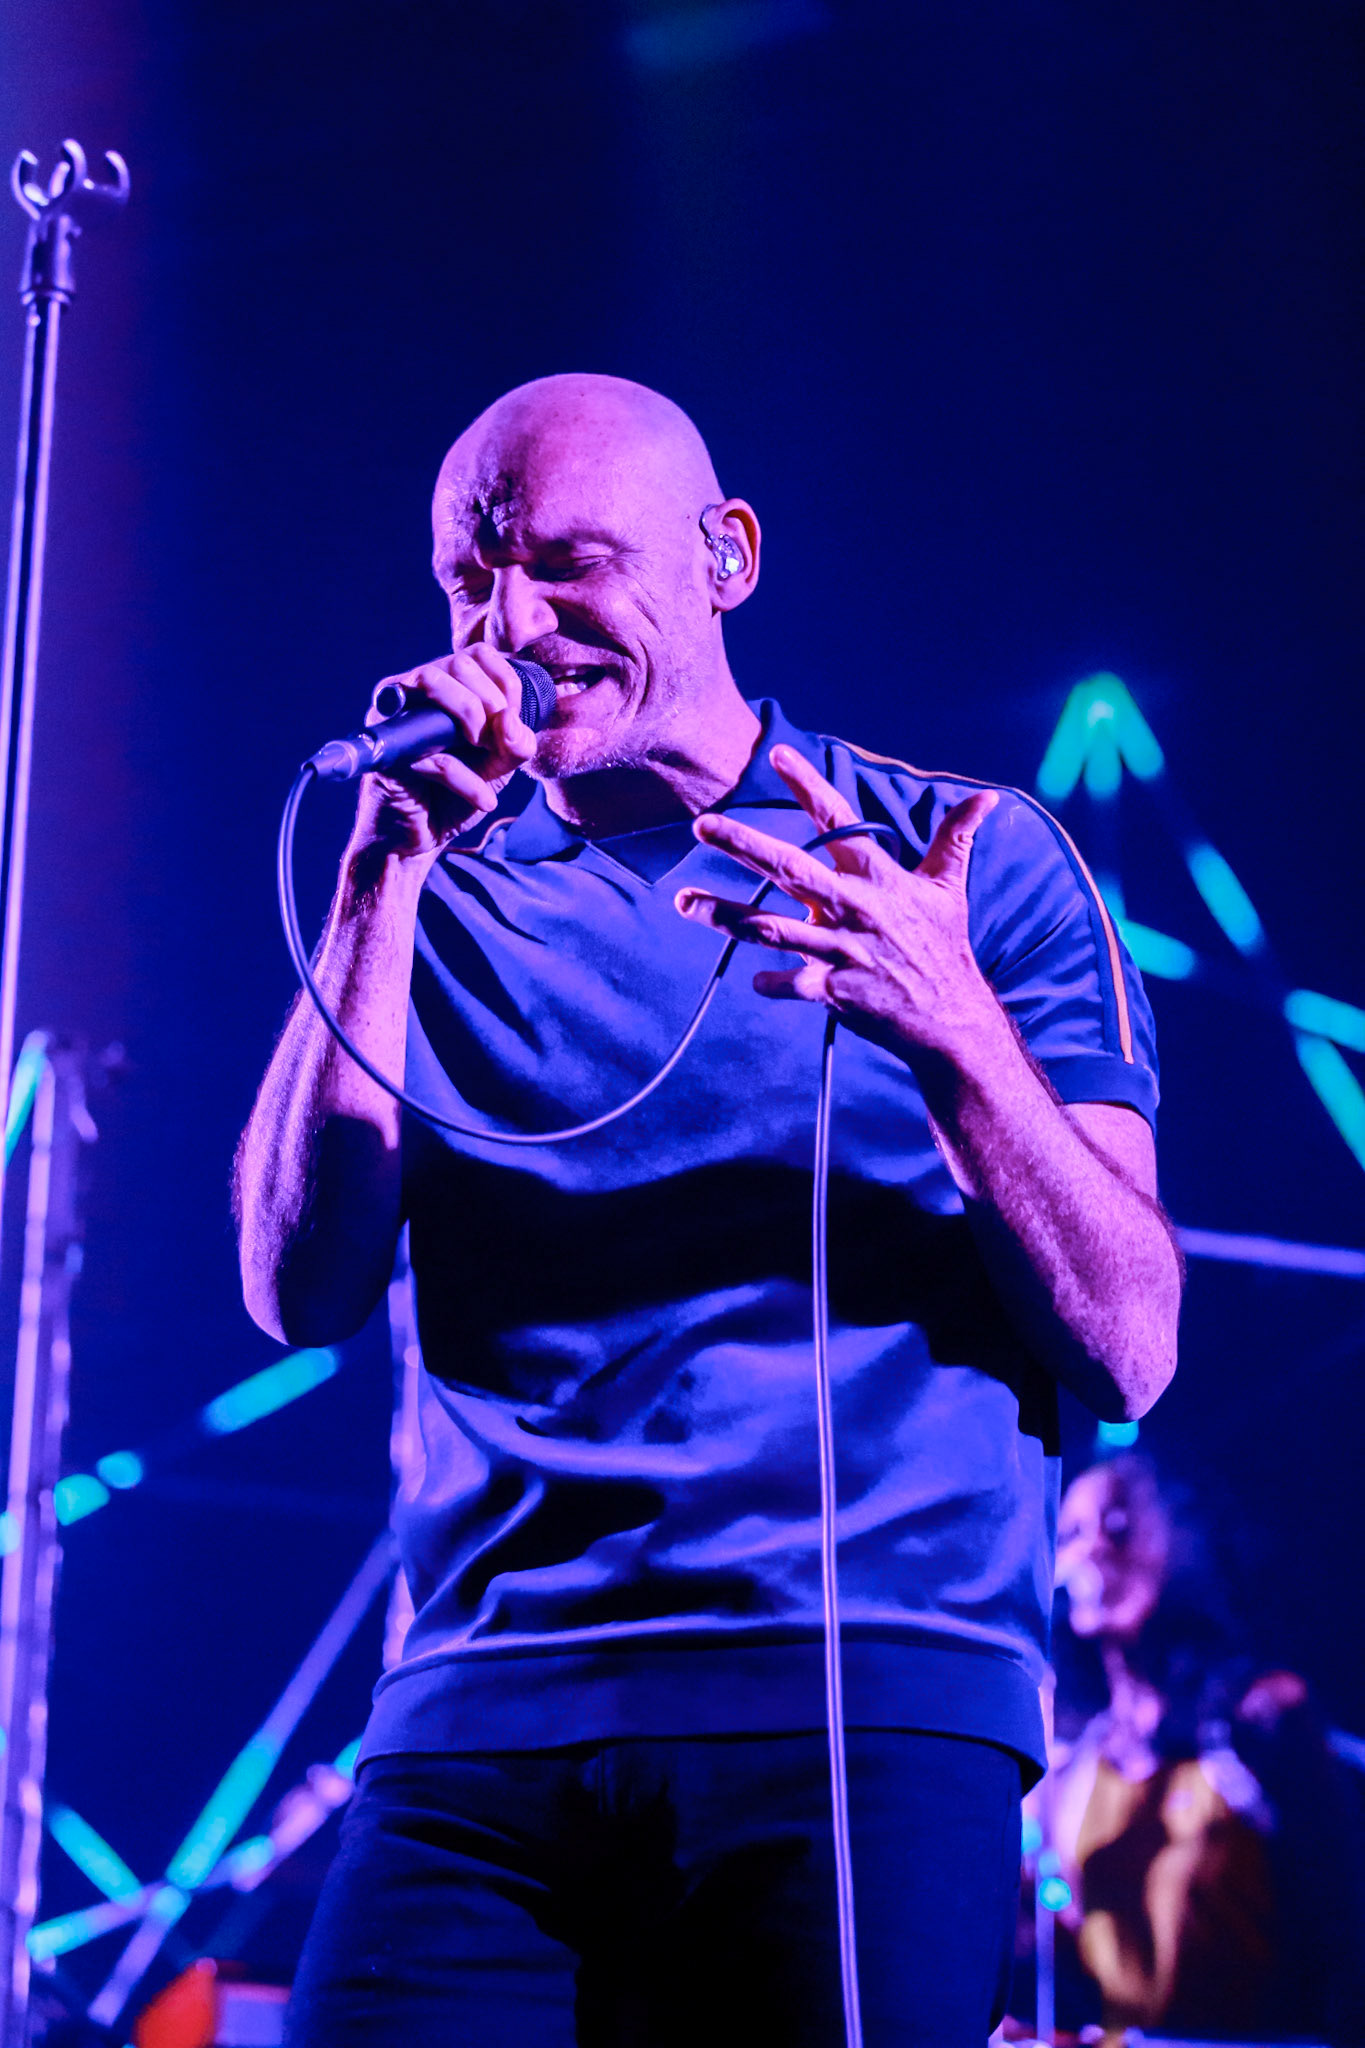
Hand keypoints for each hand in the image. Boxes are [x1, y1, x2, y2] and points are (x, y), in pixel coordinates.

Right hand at [351, 645, 537, 865]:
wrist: (416, 840)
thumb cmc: (452, 796)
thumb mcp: (498, 767)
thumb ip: (515, 743)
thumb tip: (511, 721)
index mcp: (444, 689)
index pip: (479, 655)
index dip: (506, 683)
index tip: (512, 722)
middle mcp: (414, 693)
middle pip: (459, 663)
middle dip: (491, 703)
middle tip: (495, 744)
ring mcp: (393, 716)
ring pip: (432, 679)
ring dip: (471, 717)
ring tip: (484, 757)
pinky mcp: (383, 747)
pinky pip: (426, 746)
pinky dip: (463, 777)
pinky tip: (482, 800)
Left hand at [675, 744, 1003, 1062]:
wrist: (953, 1018)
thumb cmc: (944, 947)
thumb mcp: (950, 889)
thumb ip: (956, 838)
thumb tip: (990, 797)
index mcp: (878, 877)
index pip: (839, 820)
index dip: (809, 786)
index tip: (778, 754)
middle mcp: (855, 908)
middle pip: (790, 868)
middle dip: (743, 845)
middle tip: (701, 824)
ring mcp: (842, 950)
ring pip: (772, 929)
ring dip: (724, 915)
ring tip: (684, 902)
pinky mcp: (835, 990)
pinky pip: (791, 983)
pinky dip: (770, 982)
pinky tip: (754, 978)